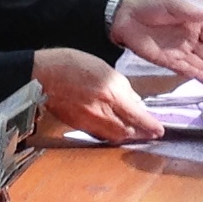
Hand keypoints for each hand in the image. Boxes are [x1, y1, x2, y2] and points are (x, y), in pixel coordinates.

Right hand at [36, 46, 158, 140]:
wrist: (42, 75)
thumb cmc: (71, 65)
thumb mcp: (104, 68)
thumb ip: (122, 87)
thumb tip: (134, 102)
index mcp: (111, 93)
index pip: (137, 116)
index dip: (150, 126)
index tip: (159, 130)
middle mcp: (102, 111)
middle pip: (127, 132)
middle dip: (141, 135)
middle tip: (151, 134)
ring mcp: (89, 121)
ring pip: (114, 137)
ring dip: (127, 136)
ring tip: (135, 133)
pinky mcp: (79, 125)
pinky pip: (100, 135)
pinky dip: (111, 134)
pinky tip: (114, 129)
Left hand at [109, 0, 202, 84]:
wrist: (124, 16)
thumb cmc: (149, 4)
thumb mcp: (171, 4)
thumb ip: (189, 11)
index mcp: (194, 23)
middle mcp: (190, 39)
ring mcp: (179, 51)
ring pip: (201, 64)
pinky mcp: (167, 60)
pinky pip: (185, 69)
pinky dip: (197, 75)